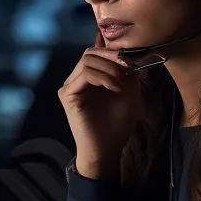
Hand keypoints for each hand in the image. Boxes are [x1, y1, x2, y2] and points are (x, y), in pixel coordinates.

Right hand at [58, 40, 143, 177]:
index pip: (96, 52)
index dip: (114, 51)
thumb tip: (131, 52)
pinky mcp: (67, 95)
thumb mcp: (129, 91)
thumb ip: (128, 71)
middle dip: (112, 57)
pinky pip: (85, 74)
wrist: (108, 149)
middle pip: (90, 53)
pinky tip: (114, 88)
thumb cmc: (117, 124)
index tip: (132, 60)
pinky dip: (103, 77)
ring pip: (87, 61)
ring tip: (120, 85)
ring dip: (109, 69)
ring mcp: (70, 86)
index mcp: (89, 77)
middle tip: (128, 68)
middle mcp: (76, 79)